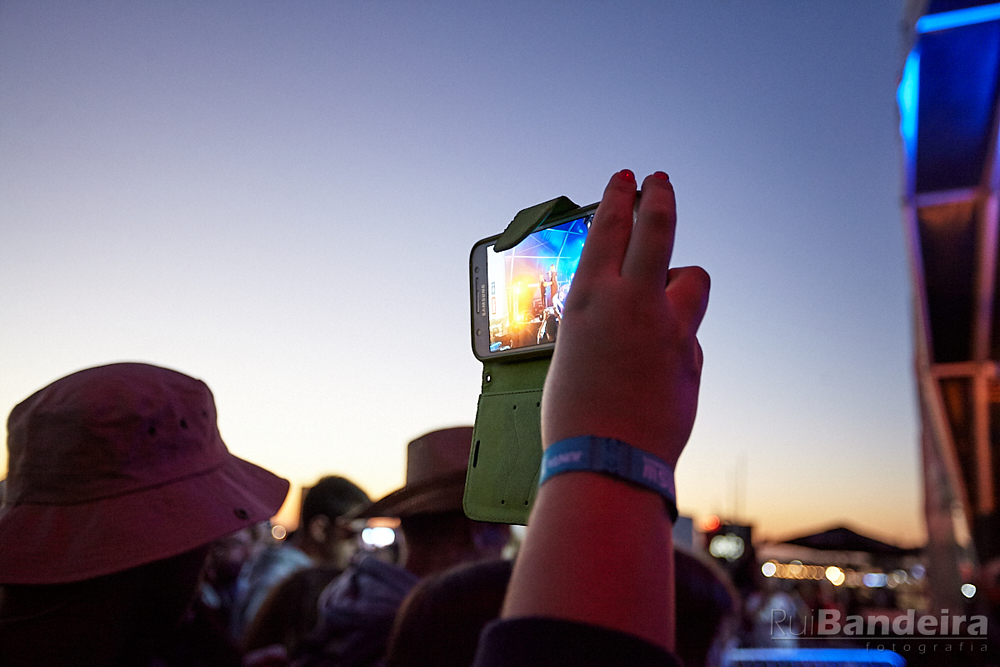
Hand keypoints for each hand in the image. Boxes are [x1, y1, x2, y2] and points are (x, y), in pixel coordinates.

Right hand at [542, 170, 709, 466]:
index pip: (610, 228)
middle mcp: (634, 303)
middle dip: (660, 197)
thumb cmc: (573, 415)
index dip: (620, 197)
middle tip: (660, 182)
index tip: (627, 179)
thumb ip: (600, 322)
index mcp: (590, 299)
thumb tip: (620, 313)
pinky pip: (689, 333)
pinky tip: (657, 364)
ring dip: (682, 278)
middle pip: (659, 229)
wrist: (607, 461)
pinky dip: (677, 338)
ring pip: (693, 278)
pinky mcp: (692, 357)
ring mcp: (670, 328)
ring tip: (669, 290)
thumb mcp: (570, 352)